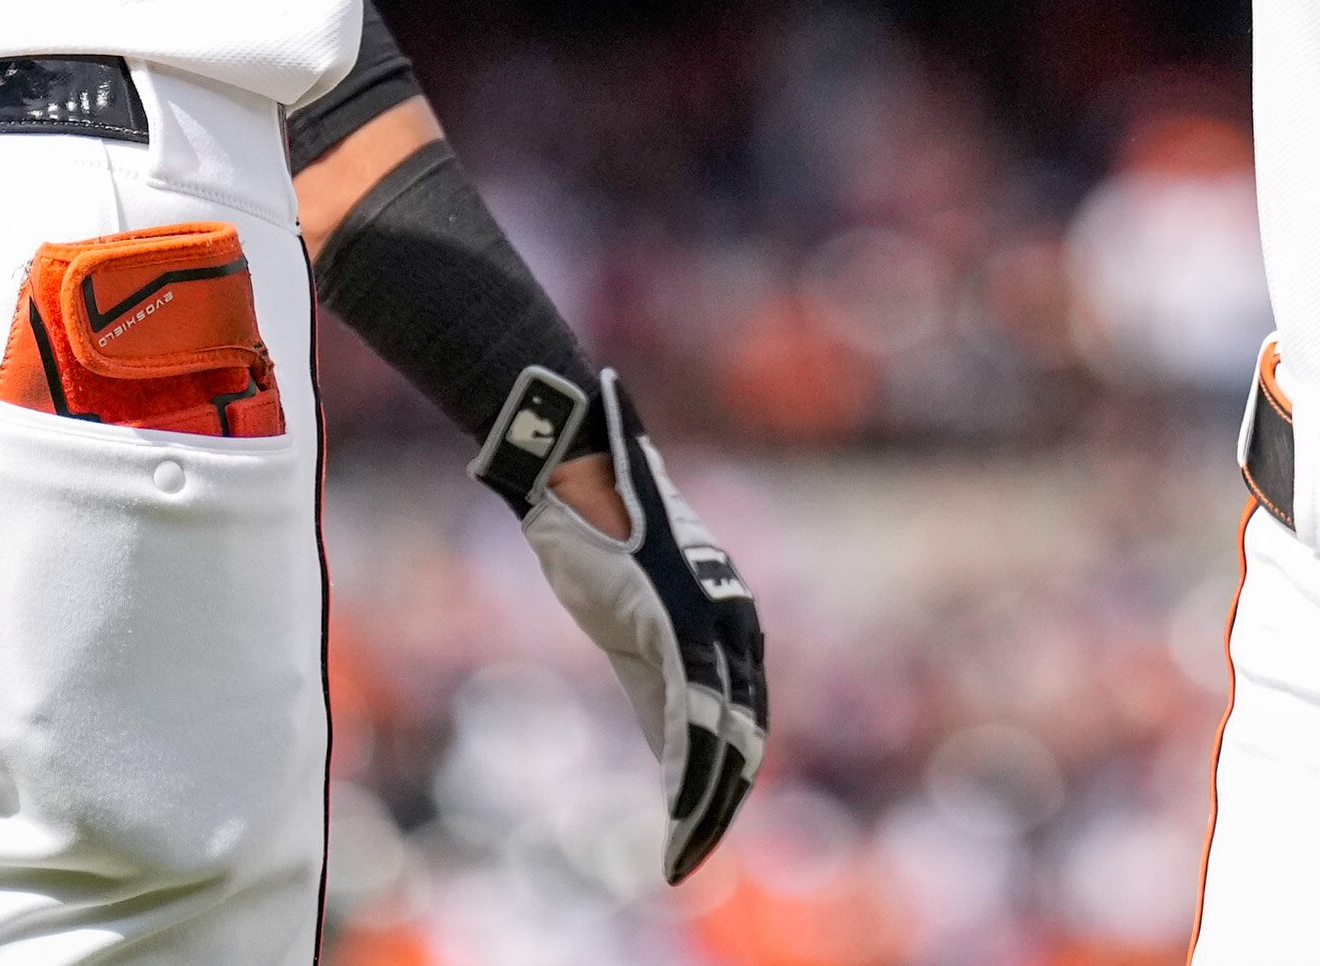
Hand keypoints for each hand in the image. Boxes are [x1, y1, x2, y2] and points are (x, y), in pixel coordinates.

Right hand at [506, 371, 766, 884]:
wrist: (573, 466)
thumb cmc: (597, 537)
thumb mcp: (634, 625)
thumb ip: (659, 681)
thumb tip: (676, 748)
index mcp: (730, 617)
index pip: (746, 711)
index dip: (730, 770)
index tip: (708, 819)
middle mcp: (734, 619)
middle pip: (747, 730)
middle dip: (723, 799)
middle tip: (694, 853)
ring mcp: (709, 619)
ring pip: (726, 731)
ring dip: (708, 800)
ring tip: (686, 851)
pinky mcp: (675, 621)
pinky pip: (693, 711)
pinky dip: (689, 768)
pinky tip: (678, 809)